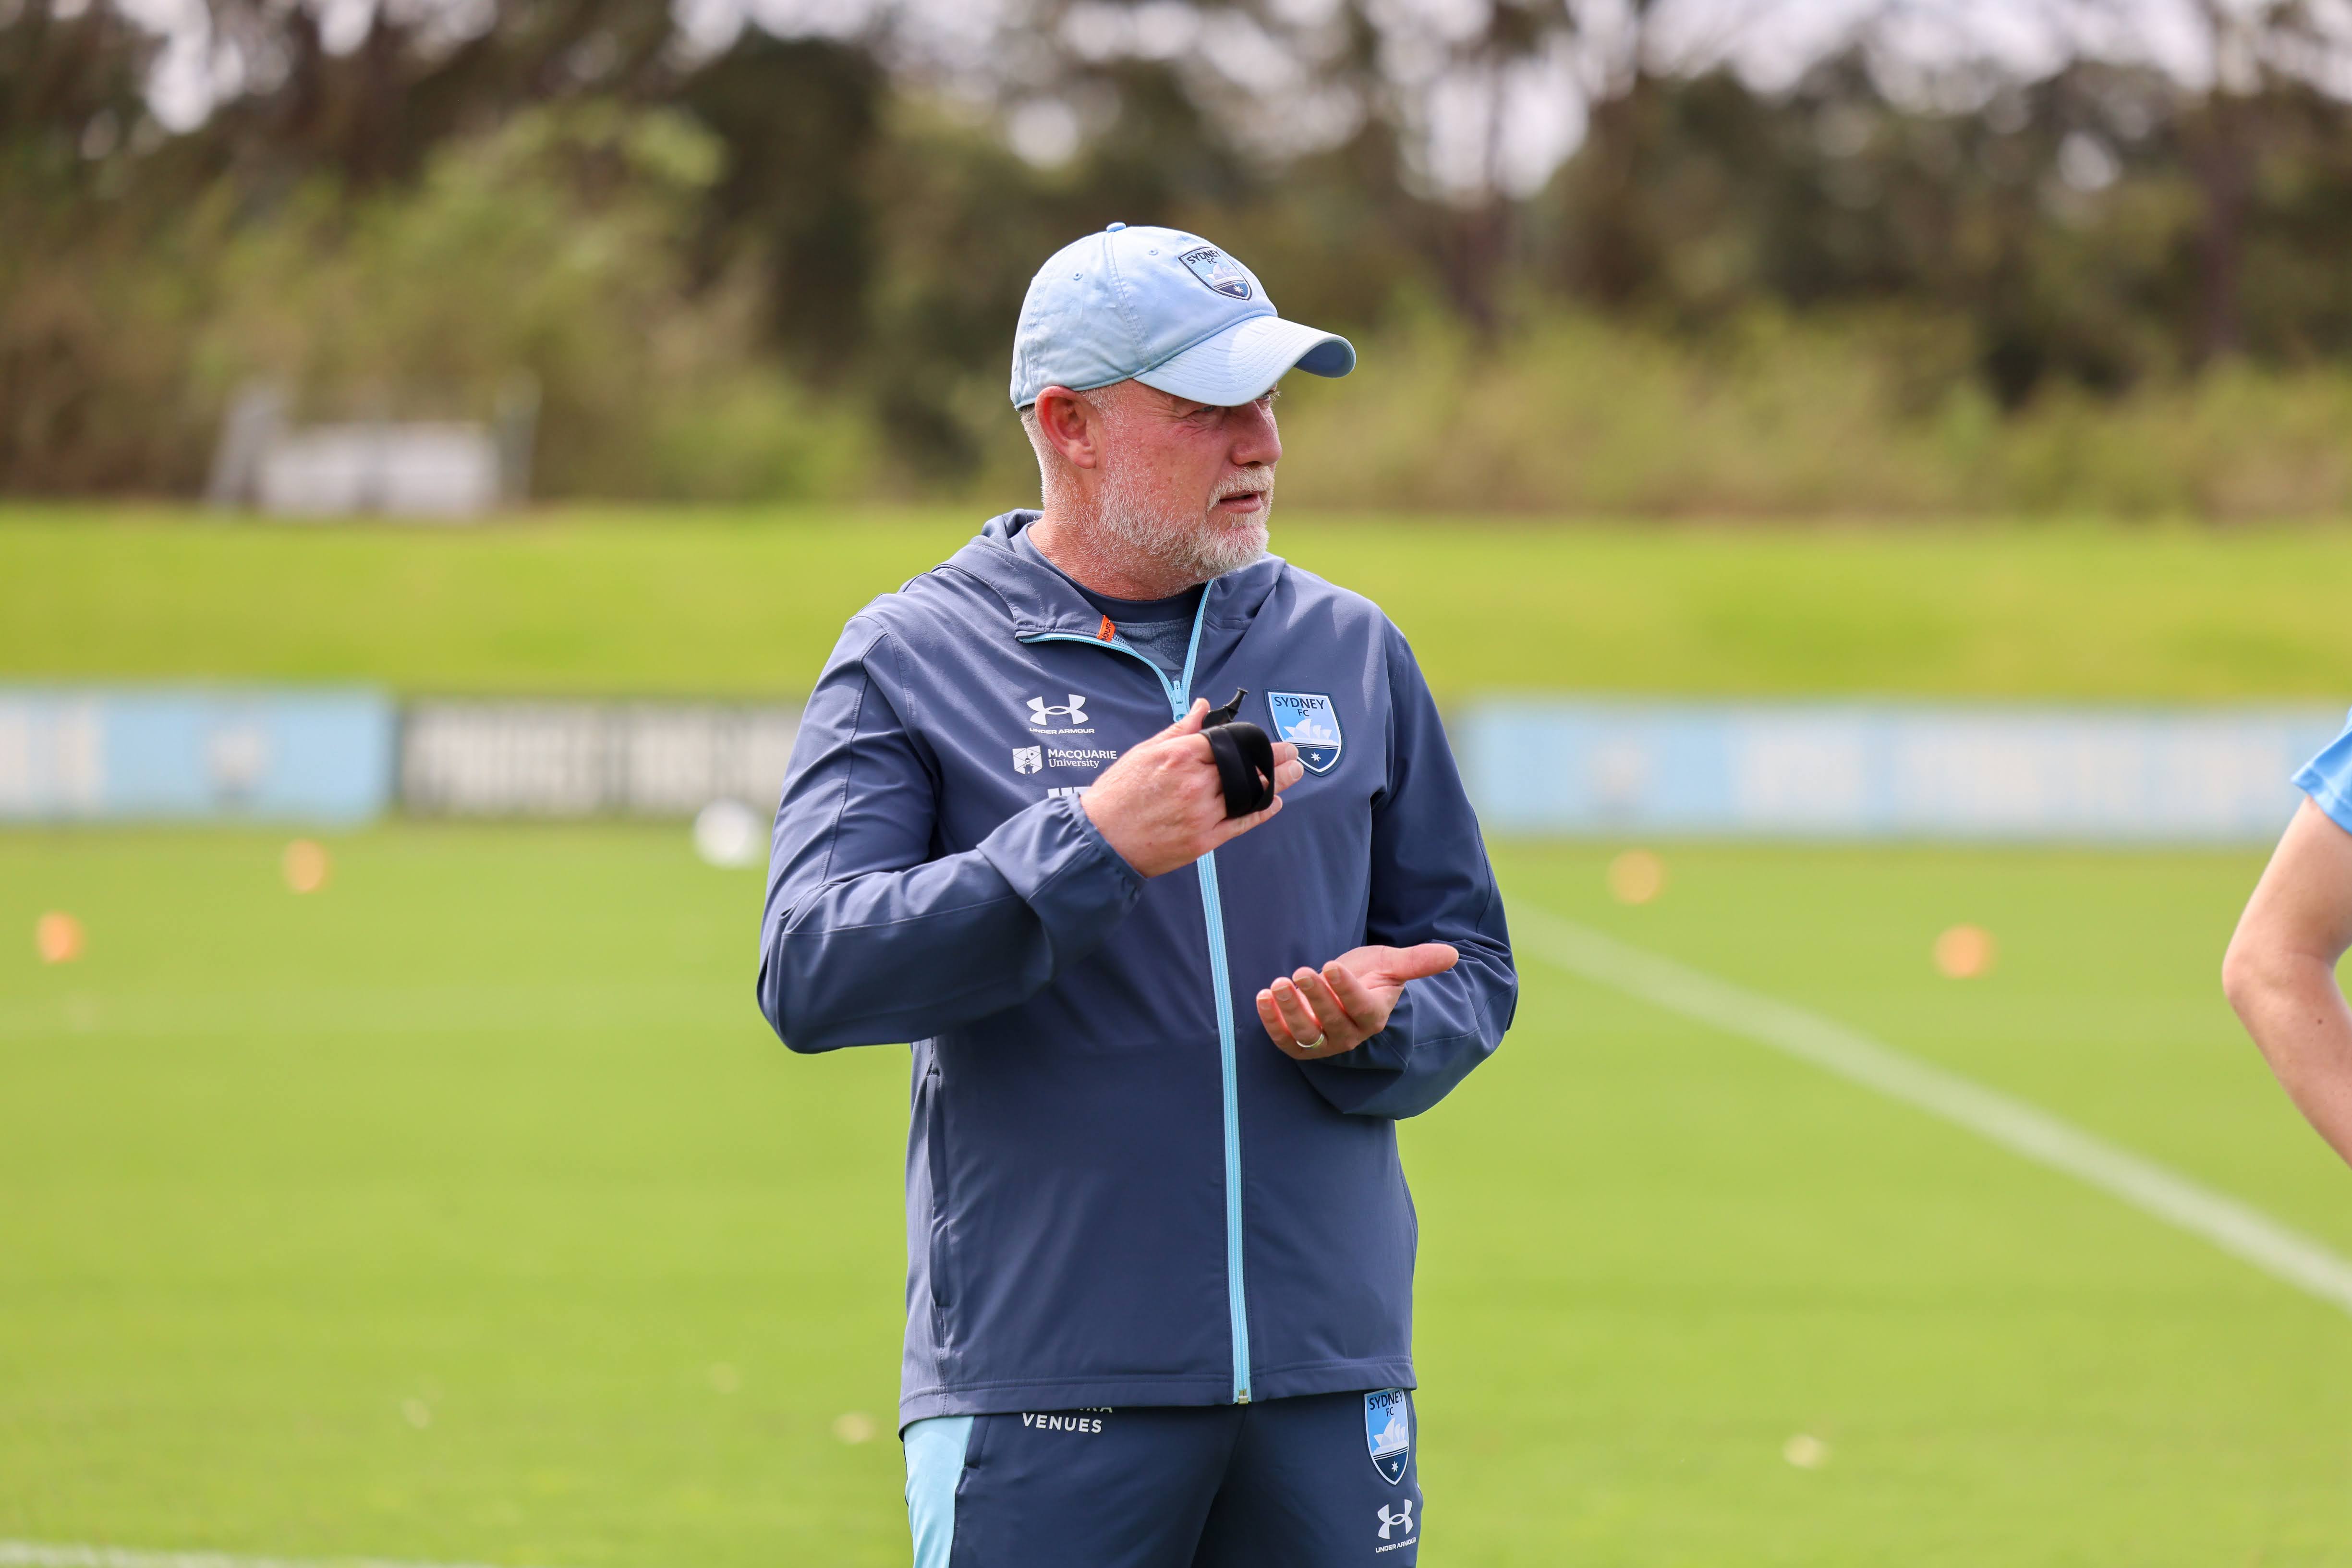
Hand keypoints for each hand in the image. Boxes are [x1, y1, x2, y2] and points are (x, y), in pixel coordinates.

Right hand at [1083, 699, 1303, 877]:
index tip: (1266, 739)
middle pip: (1246, 766)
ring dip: (1277, 781)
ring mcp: (1201, 812)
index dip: (1252, 740)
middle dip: (1275, 757)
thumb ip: (1179, 730)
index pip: (1228, 742)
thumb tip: (1202, 707)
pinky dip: (1261, 811)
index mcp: (1179, 756)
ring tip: (1295, 772)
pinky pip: (1241, 822)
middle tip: (1294, 752)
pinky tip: (1275, 802)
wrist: (1103, 839)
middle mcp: (1194, 783)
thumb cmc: (1119, 794)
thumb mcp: (1145, 752)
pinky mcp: (1203, 839)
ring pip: (1249, 793)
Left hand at [1257, 943, 1459, 1060]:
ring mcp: (1323, 1043)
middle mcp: (1349, 1035)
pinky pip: (1284, 1039)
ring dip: (1291, 1010)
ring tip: (1278, 983)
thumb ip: (1417, 961)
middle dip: (1316, 997)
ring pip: (1306, 1034)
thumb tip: (1452, 954)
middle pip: (1332, 1021)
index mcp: (1373, 1015)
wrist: (1344, 990)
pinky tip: (1262, 997)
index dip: (1346, 989)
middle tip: (1301, 972)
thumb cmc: (1371, 975)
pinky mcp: (1299, 1045)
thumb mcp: (1392, 964)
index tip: (1331, 965)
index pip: (1360, 1007)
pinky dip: (1271, 1021)